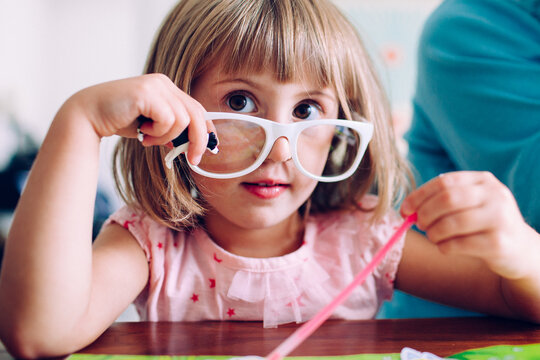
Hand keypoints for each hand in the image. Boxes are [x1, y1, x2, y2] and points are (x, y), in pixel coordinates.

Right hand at [61, 73, 210, 163]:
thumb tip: (192, 143)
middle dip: (198, 140)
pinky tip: (142, 132)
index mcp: (167, 88)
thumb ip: (171, 128)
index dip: (206, 129)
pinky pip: (168, 120)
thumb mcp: (152, 125)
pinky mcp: (147, 93)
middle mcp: (163, 83)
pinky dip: (158, 133)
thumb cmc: (119, 120)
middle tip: (193, 160)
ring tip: (148, 138)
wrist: (88, 116)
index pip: (197, 108)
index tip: (208, 149)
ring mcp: (156, 85)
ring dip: (166, 137)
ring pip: (182, 120)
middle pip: (196, 113)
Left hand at [401, 171, 539, 279]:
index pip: (444, 182)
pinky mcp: (499, 243)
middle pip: (447, 199)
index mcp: (483, 180)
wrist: (520, 249)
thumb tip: (407, 209)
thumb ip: (442, 200)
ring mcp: (500, 219)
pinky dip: (445, 247)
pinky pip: (460, 244)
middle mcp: (495, 195)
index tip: (405, 210)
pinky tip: (445, 247)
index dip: (419, 196)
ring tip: (433, 237)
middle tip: (419, 225)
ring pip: (452, 223)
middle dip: (425, 214)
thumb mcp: (469, 204)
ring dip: (434, 232)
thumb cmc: (483, 224)